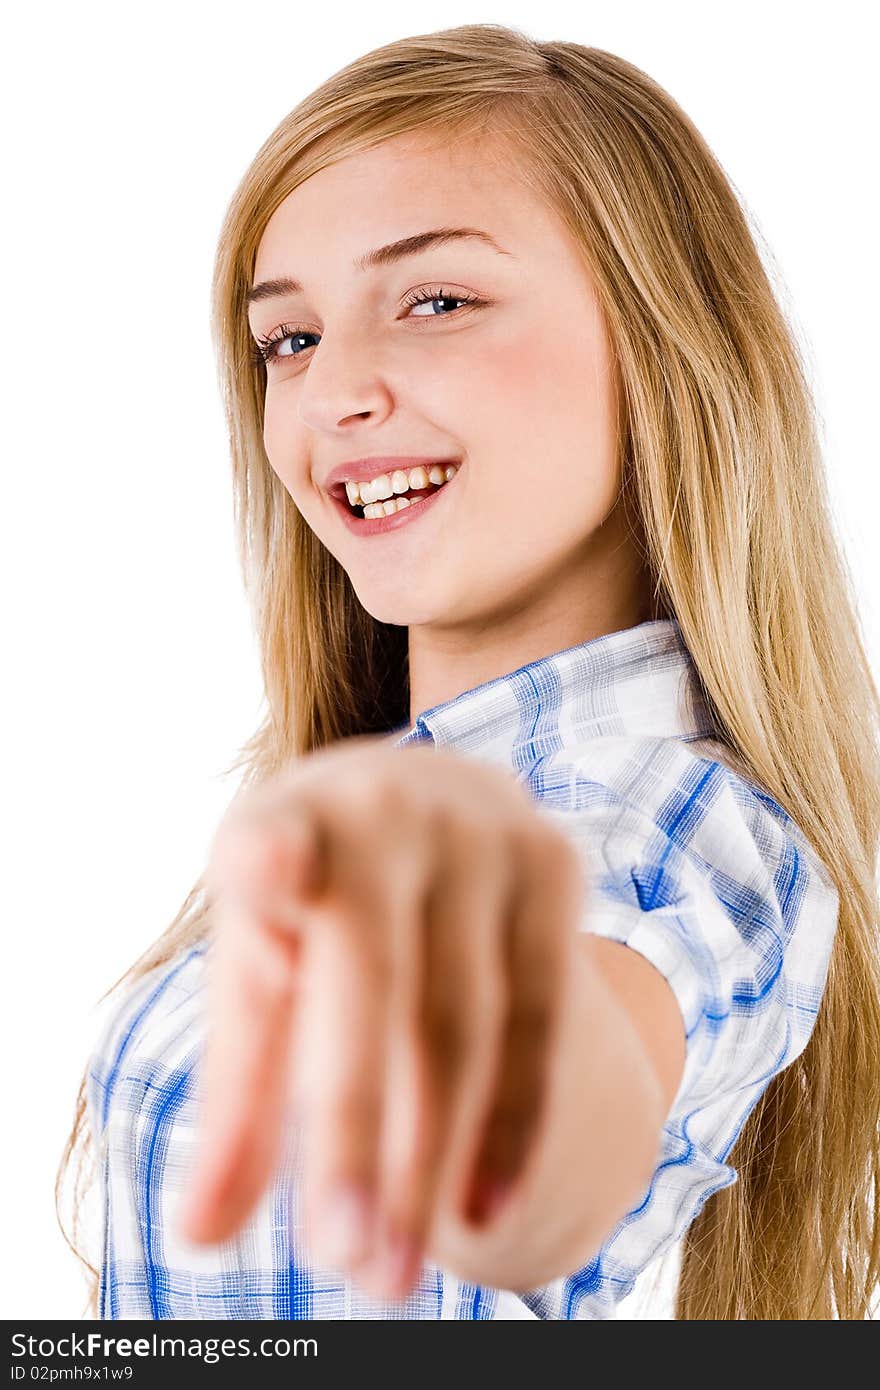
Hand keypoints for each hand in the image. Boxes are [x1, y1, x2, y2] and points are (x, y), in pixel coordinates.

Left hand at [176, 734, 585, 1301]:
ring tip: (393, 1272)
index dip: (269, 863)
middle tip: (345, 1263)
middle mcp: (383, 810)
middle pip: (373, 984)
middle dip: (356, 1134)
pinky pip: (541, 1012)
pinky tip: (483, 1208)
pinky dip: (513, 1122)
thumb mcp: (260, 977)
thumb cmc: (314, 910)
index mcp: (279, 823)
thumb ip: (239, 1095)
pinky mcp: (552, 858)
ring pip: (463, 1017)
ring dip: (433, 1158)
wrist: (425, 804)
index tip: (268, 873)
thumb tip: (199, 1233)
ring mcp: (479, 828)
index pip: (266, 848)